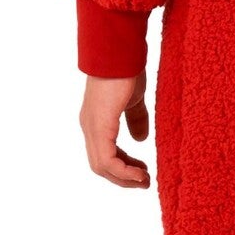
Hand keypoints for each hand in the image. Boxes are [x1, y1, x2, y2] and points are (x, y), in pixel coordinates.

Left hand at [79, 70, 150, 187]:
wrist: (120, 52)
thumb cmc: (126, 70)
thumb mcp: (133, 100)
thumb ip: (135, 119)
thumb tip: (140, 139)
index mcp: (96, 121)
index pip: (104, 154)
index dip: (122, 167)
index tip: (143, 171)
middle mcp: (89, 127)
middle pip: (100, 165)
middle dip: (123, 178)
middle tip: (145, 182)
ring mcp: (92, 127)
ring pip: (101, 166)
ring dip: (124, 178)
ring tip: (144, 181)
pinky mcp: (100, 126)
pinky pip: (107, 159)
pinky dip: (123, 171)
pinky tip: (139, 172)